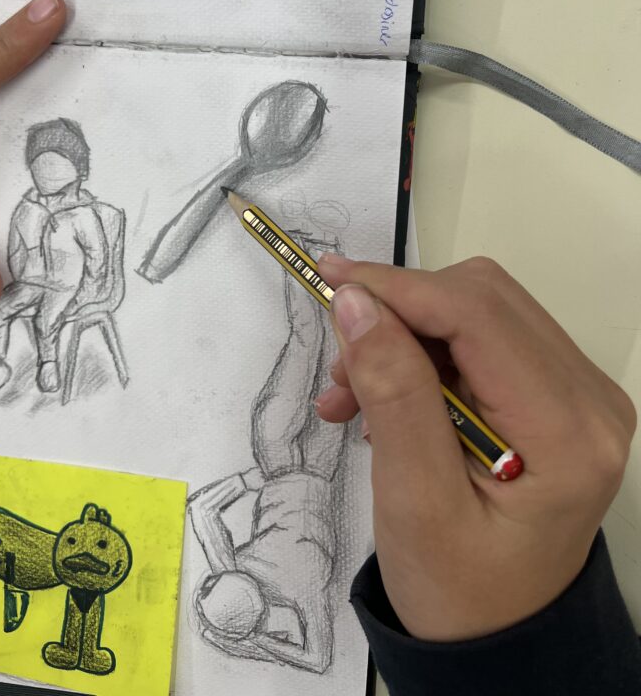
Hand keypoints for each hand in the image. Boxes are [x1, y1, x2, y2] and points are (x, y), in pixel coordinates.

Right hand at [314, 255, 636, 641]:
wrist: (496, 634)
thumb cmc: (456, 589)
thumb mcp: (414, 501)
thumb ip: (393, 393)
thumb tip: (354, 301)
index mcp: (567, 431)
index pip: (478, 315)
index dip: (398, 289)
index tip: (328, 283)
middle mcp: (589, 397)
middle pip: (483, 299)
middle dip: (399, 314)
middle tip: (339, 366)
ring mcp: (578, 393)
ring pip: (477, 310)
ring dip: (404, 335)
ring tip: (350, 396)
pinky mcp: (555, 395)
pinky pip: (481, 339)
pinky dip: (422, 354)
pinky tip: (380, 397)